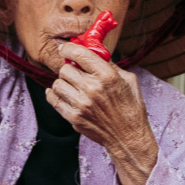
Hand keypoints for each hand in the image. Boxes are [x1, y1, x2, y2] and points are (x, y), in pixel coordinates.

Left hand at [47, 42, 158, 184]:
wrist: (127, 136)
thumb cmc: (130, 107)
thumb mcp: (128, 80)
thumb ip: (110, 65)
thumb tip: (94, 51)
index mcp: (108, 76)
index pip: (80, 54)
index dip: (68, 48)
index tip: (65, 49)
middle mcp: (92, 89)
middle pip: (65, 69)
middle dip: (68, 68)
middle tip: (74, 72)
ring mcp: (81, 105)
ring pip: (57, 84)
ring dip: (62, 83)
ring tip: (71, 86)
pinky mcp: (74, 118)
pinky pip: (54, 100)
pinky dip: (55, 95)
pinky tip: (63, 94)